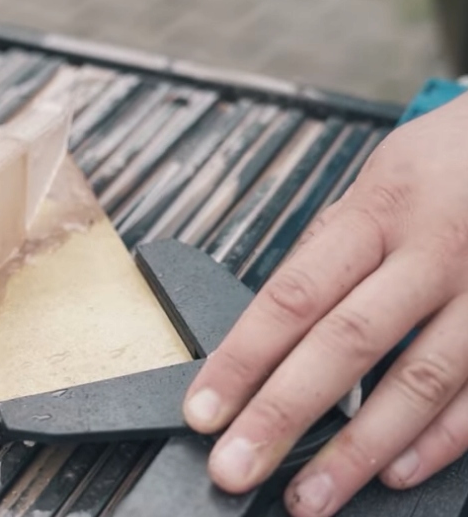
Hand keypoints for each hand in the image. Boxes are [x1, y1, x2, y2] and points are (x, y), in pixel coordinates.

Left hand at [183, 92, 467, 515]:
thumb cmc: (452, 163)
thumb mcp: (379, 182)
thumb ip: (330, 249)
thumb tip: (270, 320)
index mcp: (377, 213)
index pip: (292, 296)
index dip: (242, 359)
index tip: (204, 410)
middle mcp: (432, 253)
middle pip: (345, 344)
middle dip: (283, 415)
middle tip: (236, 468)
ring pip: (418, 382)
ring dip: (357, 450)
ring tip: (310, 496)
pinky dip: (438, 441)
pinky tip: (394, 471)